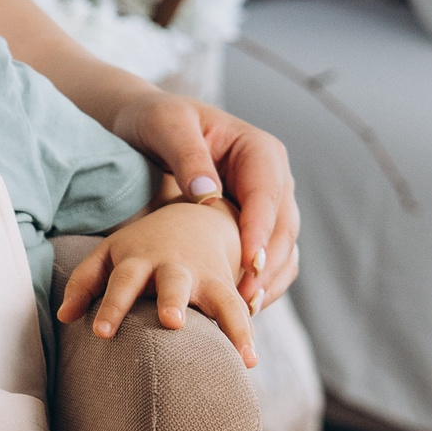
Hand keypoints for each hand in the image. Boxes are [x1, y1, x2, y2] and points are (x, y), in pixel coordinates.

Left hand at [57, 201, 256, 366]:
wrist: (194, 218)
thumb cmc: (140, 247)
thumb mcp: (108, 254)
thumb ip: (84, 282)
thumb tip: (64, 317)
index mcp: (139, 258)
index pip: (122, 281)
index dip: (113, 305)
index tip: (101, 332)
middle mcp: (174, 267)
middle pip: (173, 281)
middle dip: (173, 299)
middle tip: (172, 322)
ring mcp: (204, 277)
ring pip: (219, 298)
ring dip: (226, 322)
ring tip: (235, 352)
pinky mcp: (227, 287)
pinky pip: (239, 311)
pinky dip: (245, 334)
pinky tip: (249, 362)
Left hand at [103, 95, 299, 312]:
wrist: (148, 126)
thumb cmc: (157, 120)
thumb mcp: (168, 126)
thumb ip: (188, 157)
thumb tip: (208, 196)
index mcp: (259, 149)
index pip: (267, 194)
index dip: (260, 231)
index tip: (248, 263)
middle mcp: (273, 178)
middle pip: (283, 227)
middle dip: (267, 265)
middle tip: (245, 299)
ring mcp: (268, 204)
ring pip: (283, 248)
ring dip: (268, 280)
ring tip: (246, 310)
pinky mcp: (255, 226)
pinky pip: (270, 258)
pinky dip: (261, 282)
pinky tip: (242, 306)